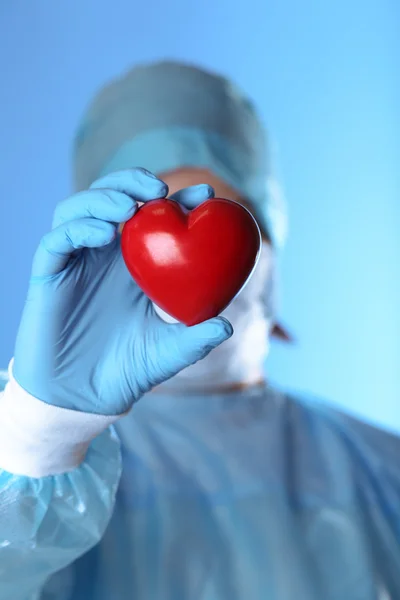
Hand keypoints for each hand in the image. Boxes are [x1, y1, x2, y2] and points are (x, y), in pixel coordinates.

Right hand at [13, 169, 231, 414]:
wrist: (82, 396)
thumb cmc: (128, 369)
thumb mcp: (170, 353)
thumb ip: (197, 339)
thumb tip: (228, 326)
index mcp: (138, 263)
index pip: (157, 218)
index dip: (180, 199)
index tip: (205, 193)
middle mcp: (107, 254)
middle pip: (114, 197)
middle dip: (134, 181)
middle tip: (159, 188)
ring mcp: (77, 260)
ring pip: (80, 208)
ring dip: (103, 198)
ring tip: (128, 207)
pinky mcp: (49, 274)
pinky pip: (57, 240)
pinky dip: (78, 228)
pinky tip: (103, 235)